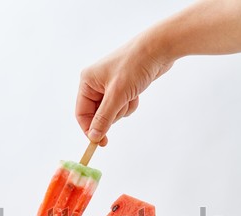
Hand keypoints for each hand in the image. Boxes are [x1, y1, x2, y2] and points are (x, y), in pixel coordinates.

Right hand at [76, 29, 172, 145]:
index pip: (82, 114)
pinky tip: (136, 93)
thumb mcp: (117, 95)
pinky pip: (122, 107)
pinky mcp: (122, 88)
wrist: (158, 49)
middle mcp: (95, 84)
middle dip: (112, 115)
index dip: (90, 129)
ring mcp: (109, 86)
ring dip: (123, 109)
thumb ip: (104, 118)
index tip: (100, 142)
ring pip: (111, 113)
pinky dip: (130, 104)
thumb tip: (93, 137)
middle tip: (123, 105)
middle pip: (97, 115)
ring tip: (131, 95)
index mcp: (87, 82)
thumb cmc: (134, 65)